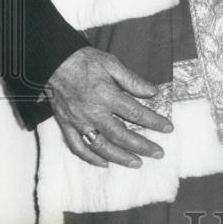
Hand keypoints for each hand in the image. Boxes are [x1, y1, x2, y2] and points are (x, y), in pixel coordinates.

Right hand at [46, 47, 172, 168]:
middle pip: (121, 135)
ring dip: (120, 157)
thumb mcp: (112, 63)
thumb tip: (153, 92)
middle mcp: (93, 112)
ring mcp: (78, 122)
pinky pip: (78, 147)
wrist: (54, 63)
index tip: (168, 129)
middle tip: (158, 153)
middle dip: (142, 146)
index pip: (136, 113)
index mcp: (107, 95)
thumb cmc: (86, 61)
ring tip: (136, 163)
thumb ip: (132, 80)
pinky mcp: (66, 126)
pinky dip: (90, 158)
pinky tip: (104, 163)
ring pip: (101, 146)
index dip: (154, 122)